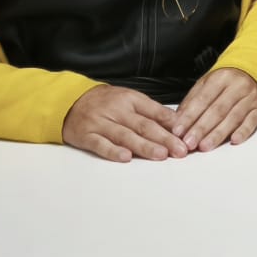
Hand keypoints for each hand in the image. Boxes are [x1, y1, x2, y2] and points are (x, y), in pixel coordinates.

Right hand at [62, 85, 187, 162]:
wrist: (70, 101)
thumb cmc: (105, 102)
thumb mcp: (129, 99)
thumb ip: (151, 111)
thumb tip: (176, 123)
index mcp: (130, 99)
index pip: (155, 111)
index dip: (172, 125)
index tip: (186, 136)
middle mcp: (117, 110)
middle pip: (143, 125)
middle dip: (164, 139)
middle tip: (180, 150)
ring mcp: (101, 123)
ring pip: (125, 135)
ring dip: (144, 146)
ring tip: (161, 155)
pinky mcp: (86, 136)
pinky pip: (100, 144)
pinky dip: (113, 151)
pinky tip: (126, 157)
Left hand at [172, 67, 256, 152]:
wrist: (254, 72)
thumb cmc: (226, 82)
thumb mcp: (207, 83)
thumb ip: (192, 100)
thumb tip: (178, 120)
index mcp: (220, 78)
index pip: (203, 99)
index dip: (190, 116)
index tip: (178, 131)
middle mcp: (237, 86)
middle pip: (217, 110)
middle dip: (201, 128)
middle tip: (189, 143)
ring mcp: (250, 97)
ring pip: (233, 117)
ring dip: (218, 134)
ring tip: (205, 146)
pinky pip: (252, 121)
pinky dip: (244, 131)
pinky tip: (234, 140)